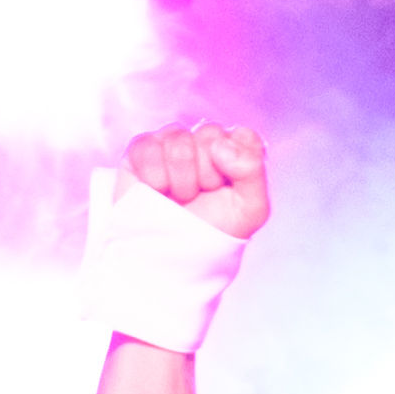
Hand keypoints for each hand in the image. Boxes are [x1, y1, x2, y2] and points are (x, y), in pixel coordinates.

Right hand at [119, 119, 270, 241]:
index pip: (243, 137)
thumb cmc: (212, 232)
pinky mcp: (142, 149)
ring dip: (181, 181)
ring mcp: (172, 142)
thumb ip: (252, 169)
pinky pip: (148, 149)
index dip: (237, 165)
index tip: (227, 189)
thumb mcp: (250, 210)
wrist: (173, 257)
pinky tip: (157, 192)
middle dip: (206, 175)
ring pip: (179, 143)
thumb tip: (221, 144)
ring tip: (179, 197)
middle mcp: (204, 142)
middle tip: (201, 197)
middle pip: (210, 136)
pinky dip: (154, 178)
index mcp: (235, 151)